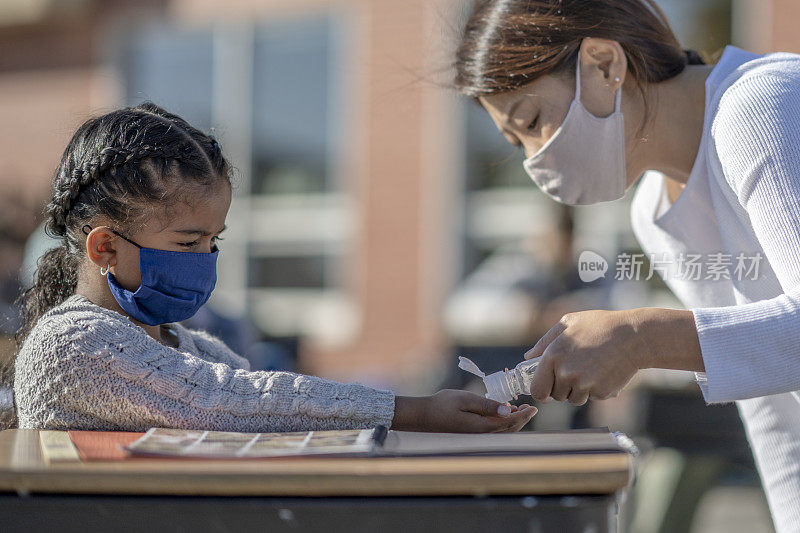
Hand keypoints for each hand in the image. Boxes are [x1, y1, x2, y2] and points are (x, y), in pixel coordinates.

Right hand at [392, 390, 536, 432]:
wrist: (423, 416)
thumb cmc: (442, 405)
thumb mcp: (465, 399)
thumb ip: (487, 405)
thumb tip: (508, 410)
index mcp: (481, 427)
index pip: (509, 422)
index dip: (523, 415)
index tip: (534, 407)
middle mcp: (481, 435)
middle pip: (508, 429)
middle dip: (521, 419)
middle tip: (530, 407)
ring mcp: (476, 436)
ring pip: (501, 431)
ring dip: (512, 421)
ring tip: (519, 408)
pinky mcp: (471, 433)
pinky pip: (492, 430)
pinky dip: (501, 422)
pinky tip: (501, 411)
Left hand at [524, 308, 702, 405]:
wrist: (634, 336)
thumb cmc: (599, 326)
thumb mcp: (568, 323)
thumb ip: (544, 342)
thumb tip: (528, 358)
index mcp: (553, 356)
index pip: (537, 390)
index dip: (541, 391)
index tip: (547, 388)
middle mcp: (566, 373)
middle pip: (556, 396)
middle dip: (562, 388)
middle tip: (574, 371)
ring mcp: (584, 384)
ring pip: (574, 399)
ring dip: (579, 389)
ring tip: (591, 368)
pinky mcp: (601, 392)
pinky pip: (592, 397)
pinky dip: (596, 389)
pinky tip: (604, 371)